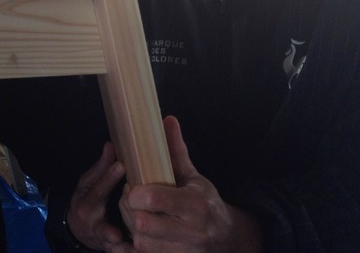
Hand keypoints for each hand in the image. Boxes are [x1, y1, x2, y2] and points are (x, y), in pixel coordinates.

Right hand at [66, 143, 135, 251]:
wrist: (79, 228)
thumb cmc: (87, 200)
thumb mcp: (89, 183)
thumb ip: (101, 168)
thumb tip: (111, 145)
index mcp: (86, 202)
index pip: (97, 189)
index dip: (108, 177)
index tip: (121, 165)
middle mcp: (91, 221)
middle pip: (101, 220)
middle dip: (112, 216)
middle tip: (128, 214)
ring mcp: (100, 237)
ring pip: (110, 240)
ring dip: (120, 241)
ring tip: (130, 242)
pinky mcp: (111, 247)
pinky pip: (120, 251)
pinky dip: (128, 250)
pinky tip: (139, 249)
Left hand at [119, 117, 263, 252]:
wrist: (229, 238)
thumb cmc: (205, 203)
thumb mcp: (193, 177)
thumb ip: (177, 151)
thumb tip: (168, 119)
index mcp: (196, 205)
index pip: (156, 199)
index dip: (137, 193)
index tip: (134, 187)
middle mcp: (193, 231)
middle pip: (142, 223)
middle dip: (130, 210)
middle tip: (131, 201)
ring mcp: (186, 251)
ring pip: (142, 242)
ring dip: (132, 229)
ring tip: (136, 216)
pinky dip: (138, 245)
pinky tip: (142, 232)